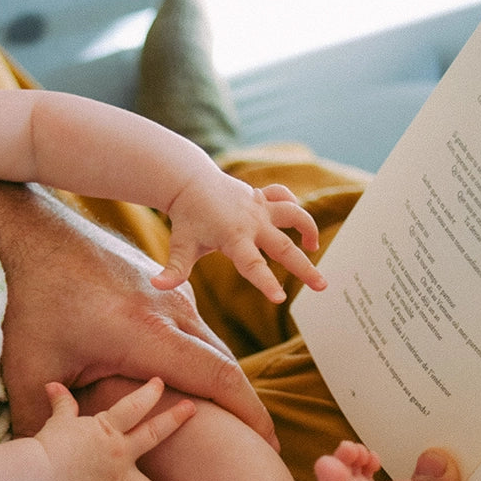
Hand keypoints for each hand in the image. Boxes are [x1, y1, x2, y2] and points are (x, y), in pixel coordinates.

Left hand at [0, 179, 278, 445]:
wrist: (32, 233)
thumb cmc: (28, 300)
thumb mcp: (29, 368)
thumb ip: (43, 423)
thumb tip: (45, 472)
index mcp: (148, 334)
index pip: (219, 378)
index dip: (249, 414)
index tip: (268, 445)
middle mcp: (173, 311)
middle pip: (227, 365)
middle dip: (247, 407)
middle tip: (260, 445)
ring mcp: (174, 294)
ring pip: (213, 345)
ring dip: (223, 383)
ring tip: (226, 421)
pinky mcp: (168, 286)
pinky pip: (197, 329)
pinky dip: (203, 359)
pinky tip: (188, 382)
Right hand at [35, 378, 193, 480]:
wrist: (39, 476)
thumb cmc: (48, 445)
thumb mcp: (58, 421)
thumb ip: (63, 405)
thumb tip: (52, 386)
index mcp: (108, 429)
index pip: (133, 406)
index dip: (148, 393)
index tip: (160, 383)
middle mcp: (119, 452)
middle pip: (153, 434)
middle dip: (174, 420)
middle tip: (192, 409)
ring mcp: (116, 478)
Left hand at [153, 175, 326, 303]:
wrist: (189, 180)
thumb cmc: (187, 218)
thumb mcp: (180, 244)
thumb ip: (174, 268)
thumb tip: (158, 285)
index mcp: (234, 237)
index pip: (253, 265)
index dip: (266, 282)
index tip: (280, 300)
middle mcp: (252, 222)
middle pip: (284, 246)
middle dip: (304, 268)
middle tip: (322, 286)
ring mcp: (260, 207)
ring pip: (294, 215)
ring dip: (308, 230)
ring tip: (312, 249)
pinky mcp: (263, 197)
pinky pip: (285, 198)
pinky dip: (294, 207)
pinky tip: (298, 226)